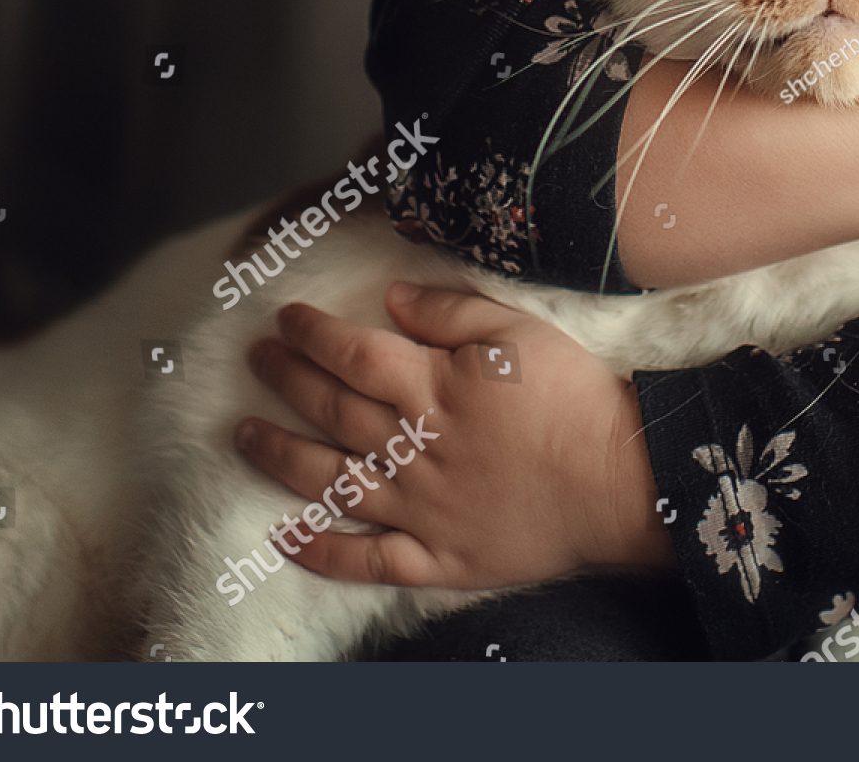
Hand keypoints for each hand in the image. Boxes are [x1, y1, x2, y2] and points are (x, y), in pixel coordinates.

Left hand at [233, 286, 677, 590]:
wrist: (616, 481)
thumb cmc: (573, 398)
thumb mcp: (518, 331)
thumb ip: (451, 312)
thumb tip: (392, 298)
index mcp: (434, 388)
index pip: (354, 355)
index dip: (313, 335)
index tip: (285, 319)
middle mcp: (413, 448)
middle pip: (333, 410)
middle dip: (286, 381)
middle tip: (255, 360)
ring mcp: (419, 508)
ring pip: (332, 482)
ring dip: (281, 457)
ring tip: (242, 437)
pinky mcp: (437, 555)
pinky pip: (367, 559)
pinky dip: (321, 551)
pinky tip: (284, 538)